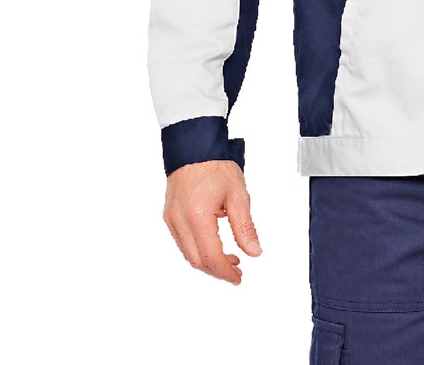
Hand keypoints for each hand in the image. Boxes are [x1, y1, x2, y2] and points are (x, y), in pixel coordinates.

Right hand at [162, 159, 262, 284]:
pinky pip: (182, 242)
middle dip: (217, 271)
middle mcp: (180, 221)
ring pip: (188, 254)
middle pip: (197, 261)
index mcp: (198, 216)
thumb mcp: (238, 195)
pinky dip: (198, 250)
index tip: (238, 277)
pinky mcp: (169, 216)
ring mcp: (171, 219)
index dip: (226, 272)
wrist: (195, 147)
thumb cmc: (215, 165)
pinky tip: (213, 245)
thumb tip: (254, 251)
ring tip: (229, 259)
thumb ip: (245, 227)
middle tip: (236, 272)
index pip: (211, 257)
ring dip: (207, 262)